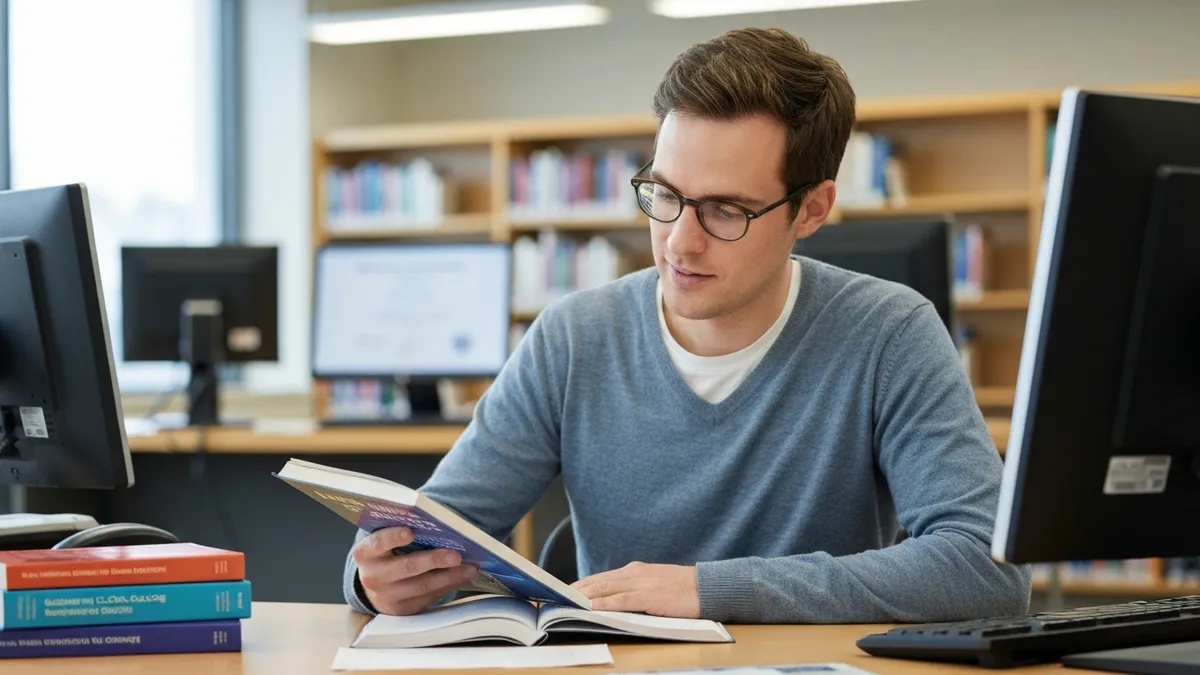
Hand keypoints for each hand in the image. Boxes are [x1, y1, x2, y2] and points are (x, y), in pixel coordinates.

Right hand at [352, 526, 478, 615]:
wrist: (373, 588)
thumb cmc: (385, 555)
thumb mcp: (384, 544)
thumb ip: (401, 533)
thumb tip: (437, 525)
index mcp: (366, 554)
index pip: (378, 543)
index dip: (393, 537)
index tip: (410, 532)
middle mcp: (373, 576)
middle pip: (407, 567)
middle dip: (435, 560)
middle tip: (456, 555)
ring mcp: (387, 596)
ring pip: (423, 586)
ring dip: (450, 576)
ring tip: (469, 568)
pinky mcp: (402, 610)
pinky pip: (429, 597)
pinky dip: (448, 586)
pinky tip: (462, 578)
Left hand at [571, 562, 699, 617]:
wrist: (708, 587)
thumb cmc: (684, 590)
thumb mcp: (656, 585)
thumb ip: (637, 589)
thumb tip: (616, 599)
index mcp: (636, 571)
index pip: (602, 577)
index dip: (582, 584)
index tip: (565, 590)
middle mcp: (635, 574)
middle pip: (599, 580)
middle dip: (576, 589)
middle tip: (556, 595)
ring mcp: (642, 584)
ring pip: (606, 588)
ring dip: (584, 595)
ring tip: (566, 601)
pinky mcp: (650, 596)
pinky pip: (621, 600)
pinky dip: (604, 603)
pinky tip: (591, 606)